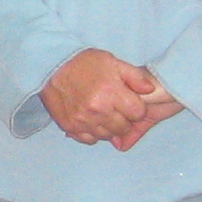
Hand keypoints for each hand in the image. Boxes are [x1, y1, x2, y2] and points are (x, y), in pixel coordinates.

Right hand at [41, 49, 173, 146]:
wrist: (51, 66)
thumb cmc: (83, 62)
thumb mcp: (112, 61)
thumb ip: (135, 76)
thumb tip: (150, 90)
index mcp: (111, 92)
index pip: (138, 113)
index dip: (136, 108)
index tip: (129, 102)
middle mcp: (97, 109)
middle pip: (124, 127)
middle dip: (124, 119)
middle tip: (116, 108)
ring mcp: (83, 120)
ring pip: (108, 136)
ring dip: (109, 127)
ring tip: (103, 113)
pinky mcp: (70, 127)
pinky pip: (90, 140)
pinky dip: (93, 133)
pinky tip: (91, 120)